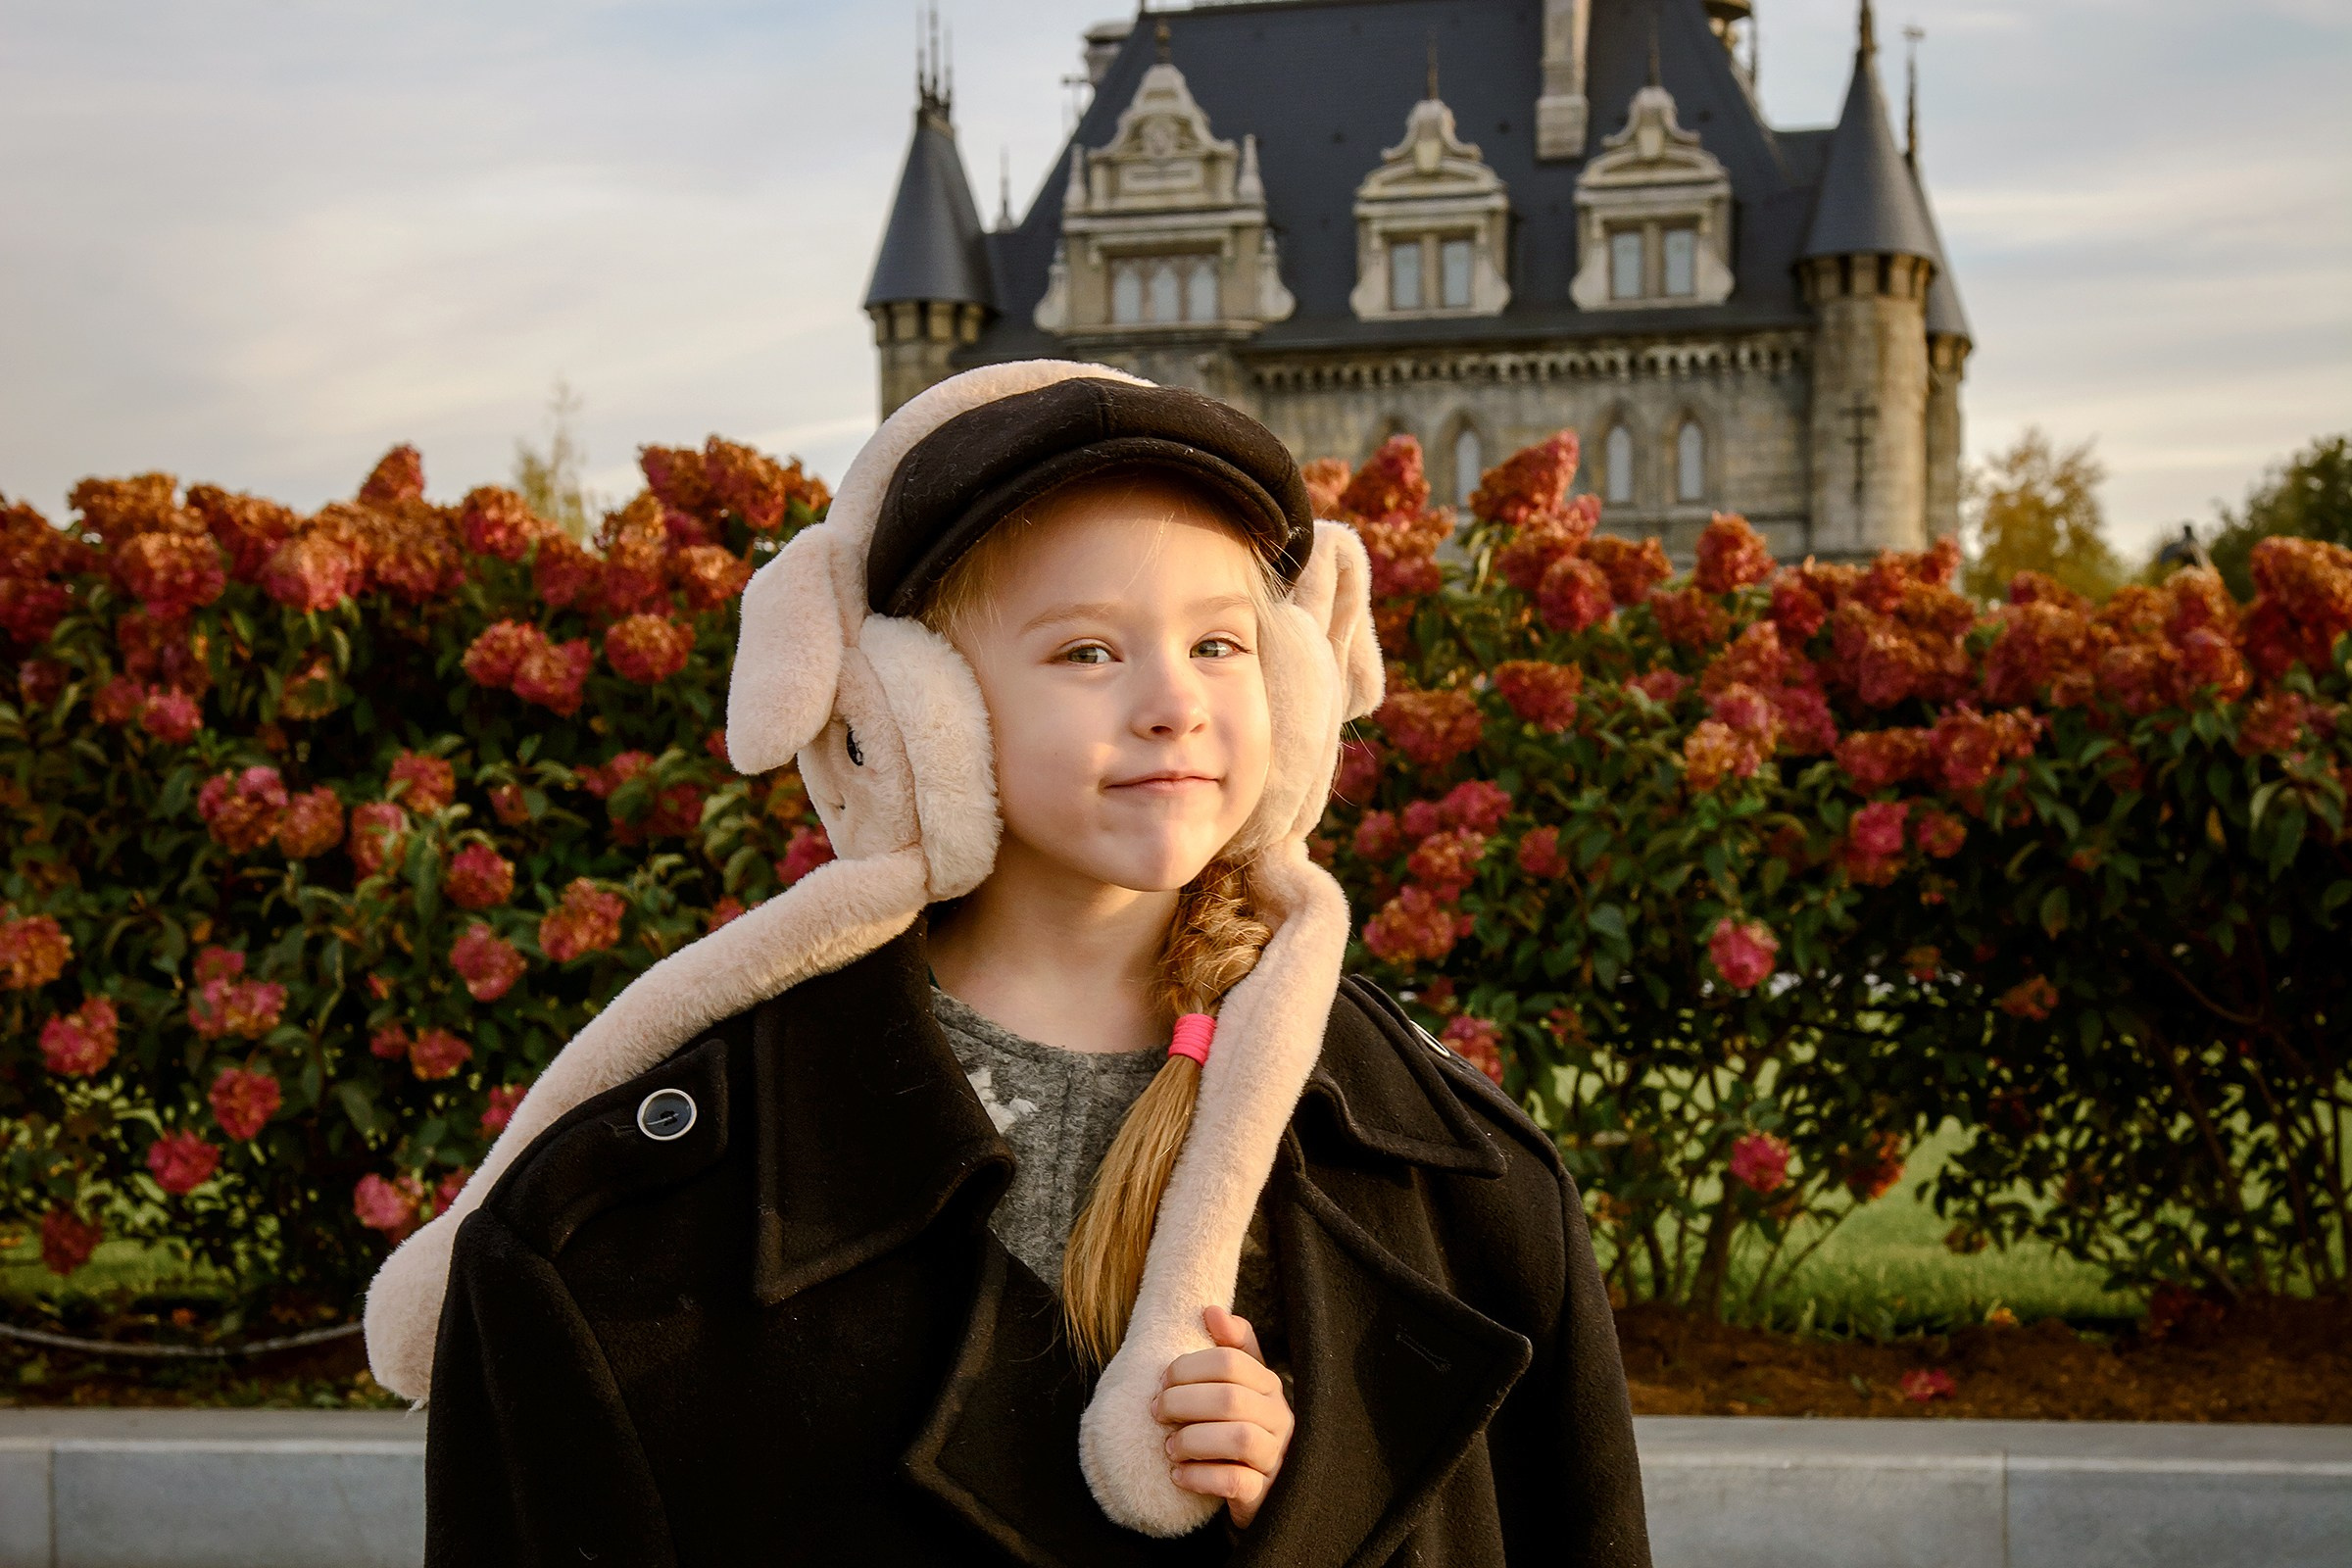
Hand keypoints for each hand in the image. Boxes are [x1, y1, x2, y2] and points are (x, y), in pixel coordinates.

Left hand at [1150, 1304, 1293, 1528]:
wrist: (1259, 1489)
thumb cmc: (1239, 1426)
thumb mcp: (1237, 1385)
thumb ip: (1229, 1347)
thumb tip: (1210, 1309)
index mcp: (1268, 1384)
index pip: (1230, 1360)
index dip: (1189, 1368)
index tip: (1162, 1381)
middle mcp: (1278, 1417)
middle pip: (1229, 1398)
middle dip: (1183, 1403)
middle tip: (1157, 1413)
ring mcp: (1275, 1456)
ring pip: (1238, 1438)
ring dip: (1193, 1440)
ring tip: (1169, 1447)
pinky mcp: (1264, 1493)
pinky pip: (1236, 1480)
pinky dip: (1201, 1476)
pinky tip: (1178, 1475)